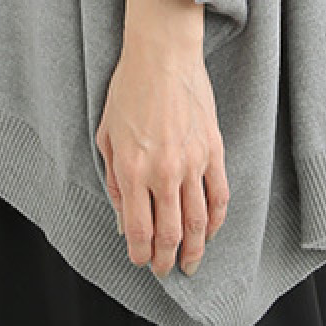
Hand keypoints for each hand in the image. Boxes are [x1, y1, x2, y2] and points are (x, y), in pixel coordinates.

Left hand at [95, 0, 229, 278]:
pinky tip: (212, 232)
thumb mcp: (106, 135)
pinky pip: (220, 195)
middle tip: (165, 271)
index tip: (140, 263)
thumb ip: (115, 180)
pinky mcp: (213, 150)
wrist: (163, 54)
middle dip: (167, 260)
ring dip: (196, 250)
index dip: (140, 254)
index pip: (139, 230)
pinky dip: (217, 220)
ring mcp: (193, 162)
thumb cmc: (129, 90)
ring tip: (191, 264)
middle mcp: (164, 172)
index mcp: (133, 169)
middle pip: (171, 234)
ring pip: (199, 222)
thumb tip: (123, 216)